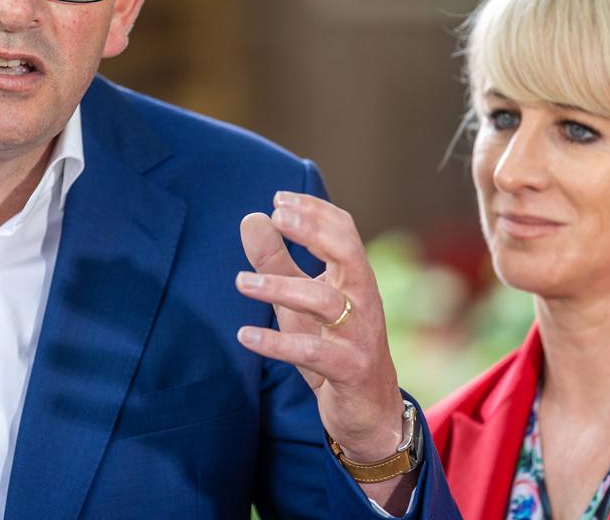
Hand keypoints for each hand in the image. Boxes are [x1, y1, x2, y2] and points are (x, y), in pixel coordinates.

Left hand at [235, 192, 407, 479]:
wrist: (369, 411)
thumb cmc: (333, 346)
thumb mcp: (300, 302)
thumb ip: (277, 261)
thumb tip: (252, 218)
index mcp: (354, 278)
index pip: (345, 230)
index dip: (315, 210)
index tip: (278, 199)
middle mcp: (363, 300)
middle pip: (347, 253)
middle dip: (313, 230)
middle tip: (276, 216)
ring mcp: (359, 335)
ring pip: (325, 302)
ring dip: (281, 287)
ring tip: (240, 282)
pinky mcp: (349, 369)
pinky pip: (313, 352)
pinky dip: (277, 343)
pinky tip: (245, 335)